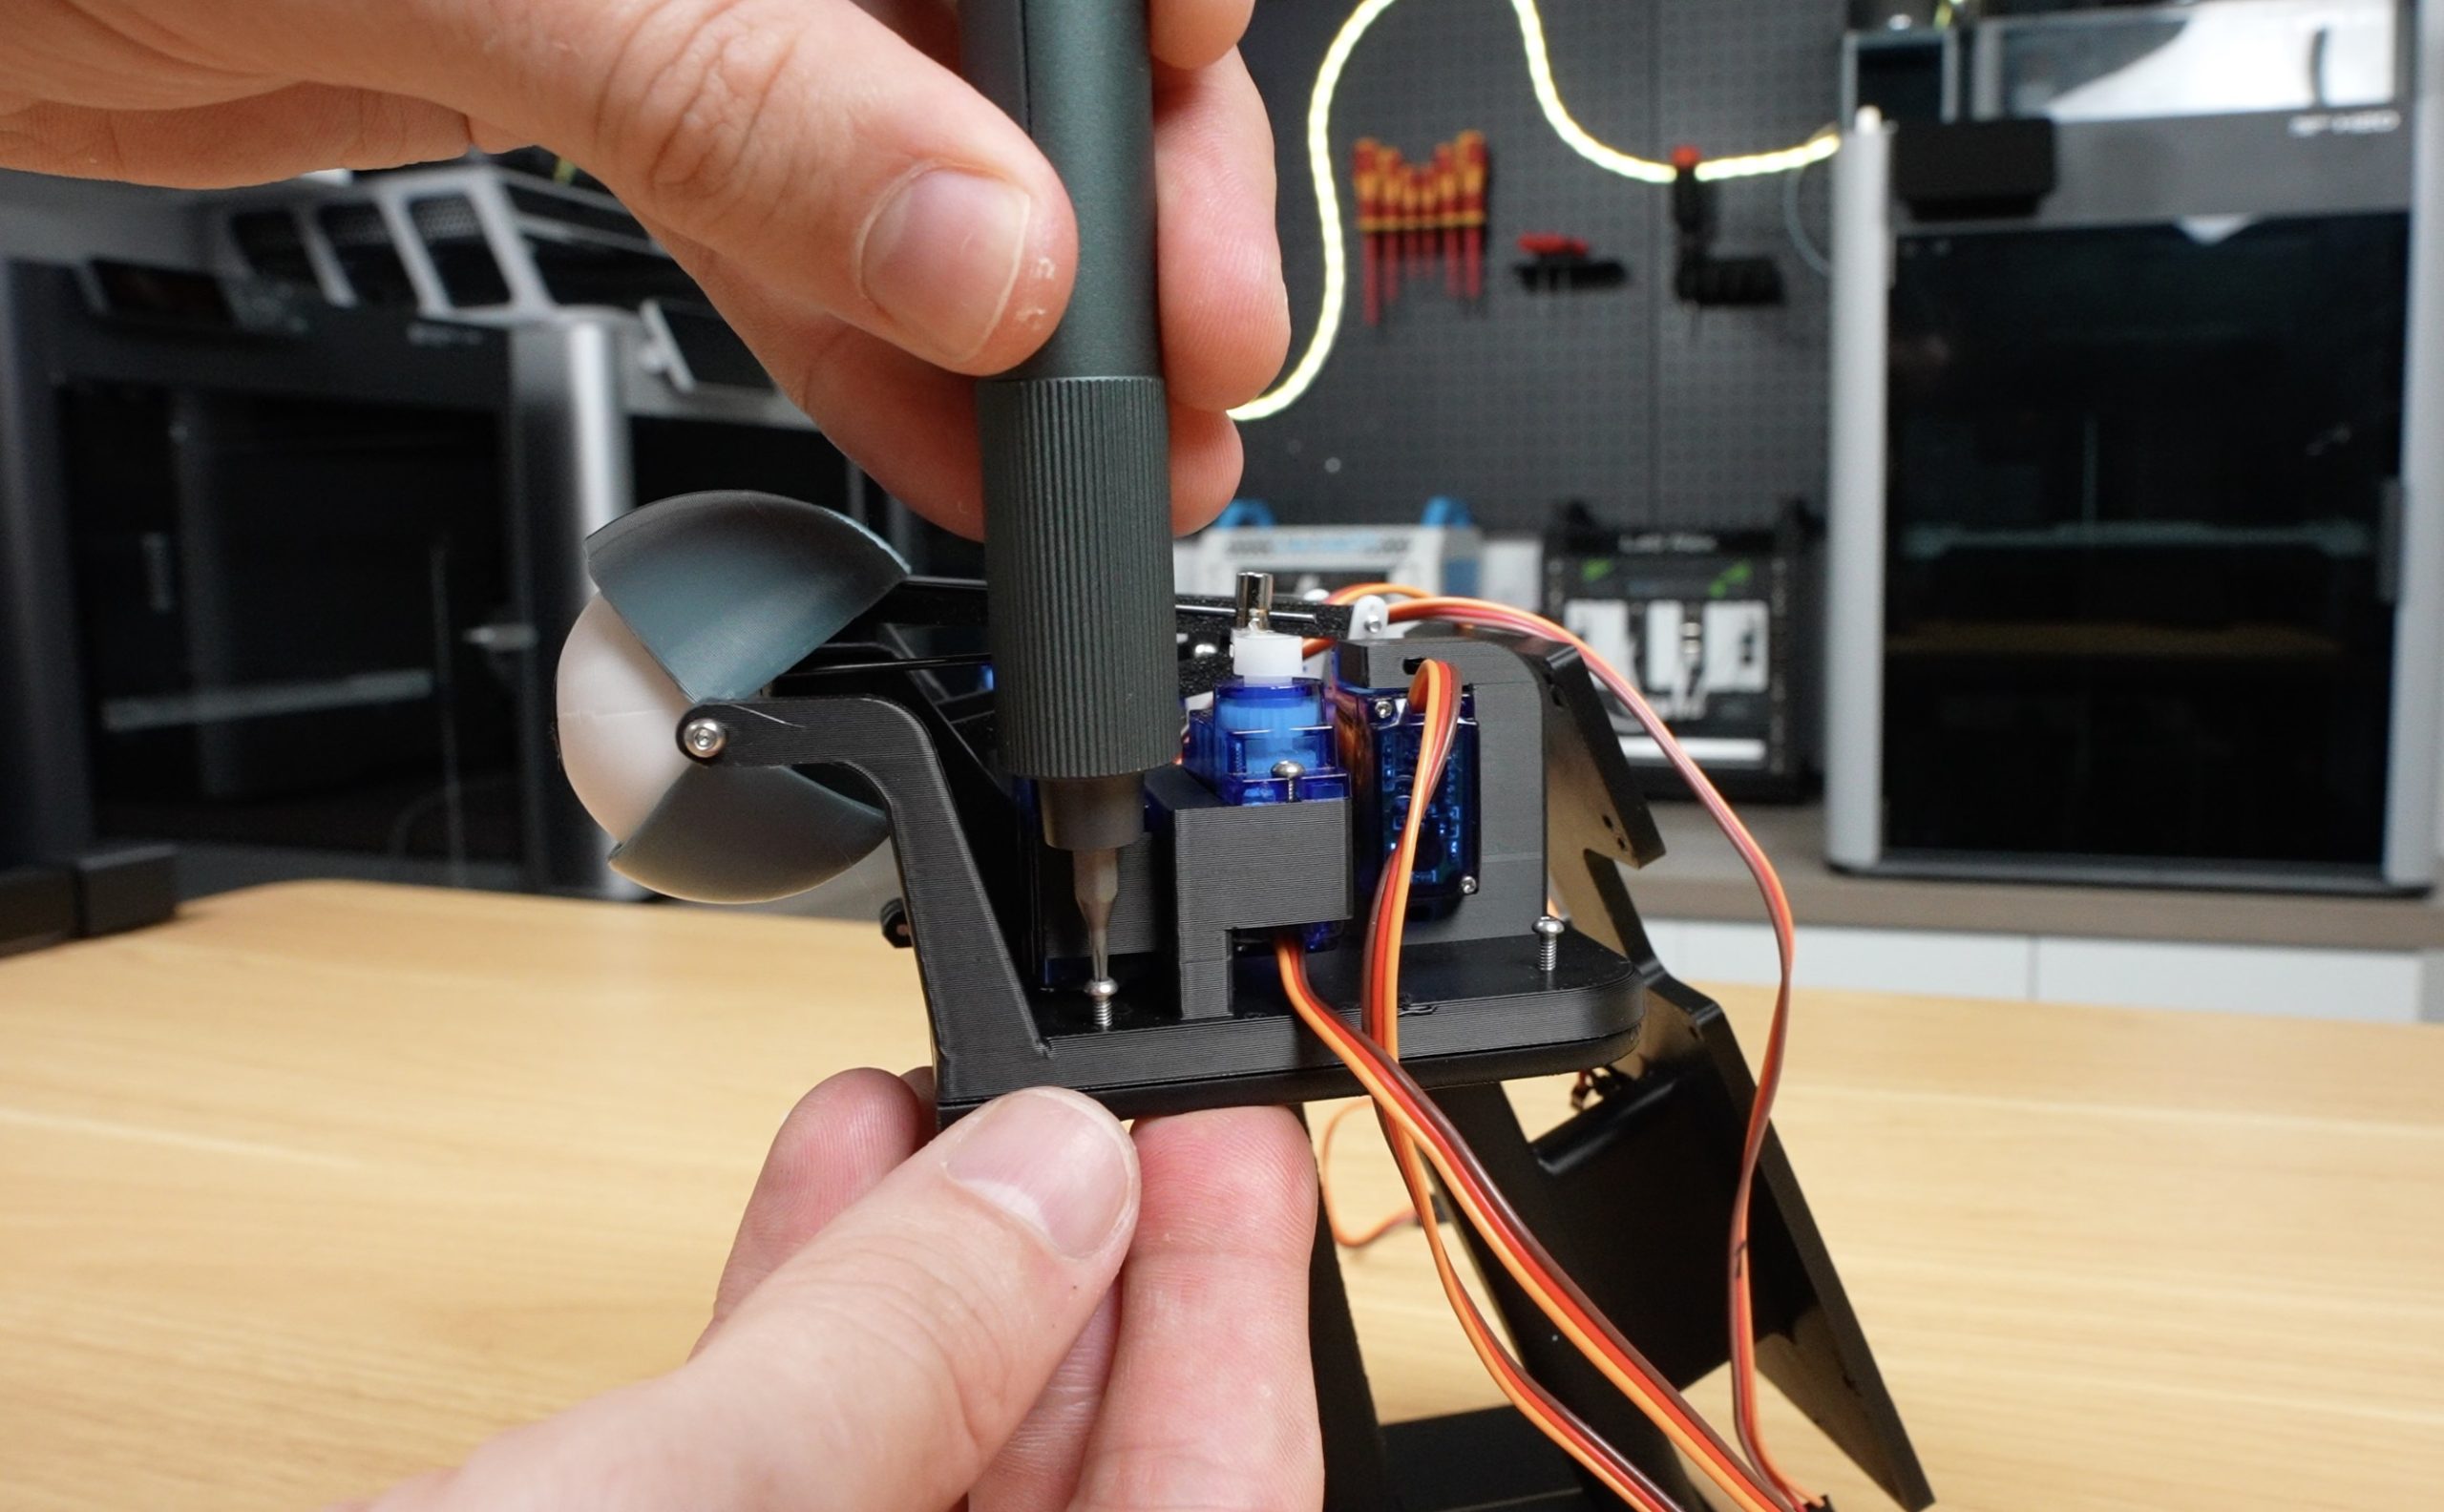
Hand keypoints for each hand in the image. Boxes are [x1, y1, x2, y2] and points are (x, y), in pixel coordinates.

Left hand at [0, 0, 1287, 534]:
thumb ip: (750, 103)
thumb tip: (989, 249)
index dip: (1153, 47)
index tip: (1188, 206)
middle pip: (1017, 44)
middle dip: (1115, 221)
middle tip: (1169, 384)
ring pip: (918, 156)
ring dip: (1013, 331)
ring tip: (1089, 472)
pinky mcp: (621, 93)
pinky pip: (791, 228)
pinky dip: (867, 352)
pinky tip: (941, 448)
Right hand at [345, 1071, 1321, 1510]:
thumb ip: (886, 1363)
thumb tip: (1051, 1186)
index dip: (1233, 1322)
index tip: (1230, 1141)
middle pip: (1075, 1492)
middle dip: (1081, 1273)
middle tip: (1100, 1093)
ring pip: (917, 1470)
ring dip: (934, 1275)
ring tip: (949, 1099)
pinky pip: (783, 1482)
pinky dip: (800, 1335)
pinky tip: (820, 1193)